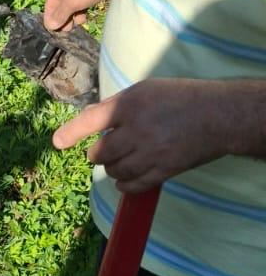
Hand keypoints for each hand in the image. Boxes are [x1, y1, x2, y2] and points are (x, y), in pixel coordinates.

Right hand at [44, 0, 105, 31]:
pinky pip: (78, 8)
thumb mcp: (70, 3)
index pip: (49, 8)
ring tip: (79, 22)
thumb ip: (59, 15)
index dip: (51, 20)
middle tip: (68, 29)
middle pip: (59, 9)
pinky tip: (84, 17)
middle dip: (63, 20)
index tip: (57, 31)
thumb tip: (50, 26)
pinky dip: (80, 14)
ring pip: (70, 10)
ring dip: (73, 18)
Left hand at [53, 78, 223, 191]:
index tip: (57, 143)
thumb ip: (116, 106)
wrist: (218, 115)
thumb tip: (91, 119)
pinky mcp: (164, 170)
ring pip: (115, 171)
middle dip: (97, 154)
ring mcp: (151, 152)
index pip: (91, 120)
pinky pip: (135, 185)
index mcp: (130, 104)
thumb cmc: (179, 98)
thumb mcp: (144, 90)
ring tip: (119, 160)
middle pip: (101, 153)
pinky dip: (125, 185)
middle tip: (104, 149)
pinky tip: (124, 181)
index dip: (71, 133)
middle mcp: (137, 129)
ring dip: (111, 169)